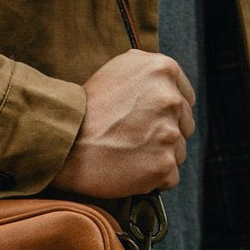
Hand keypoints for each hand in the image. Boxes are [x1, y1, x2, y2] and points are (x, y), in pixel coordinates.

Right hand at [52, 50, 195, 198]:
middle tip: (132, 140)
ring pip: (179, 153)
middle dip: (164, 136)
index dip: (165, 114)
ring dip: (158, 158)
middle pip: (185, 127)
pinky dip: (153, 180)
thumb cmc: (86, 109)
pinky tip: (130, 171)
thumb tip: (165, 80)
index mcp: (164, 70)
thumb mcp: (117, 69)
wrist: (64, 143)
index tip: (146, 122)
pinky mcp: (163, 165)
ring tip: (128, 155)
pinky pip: (170, 178)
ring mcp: (169, 134)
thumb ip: (147, 69)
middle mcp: (171, 100)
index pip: (185, 99)